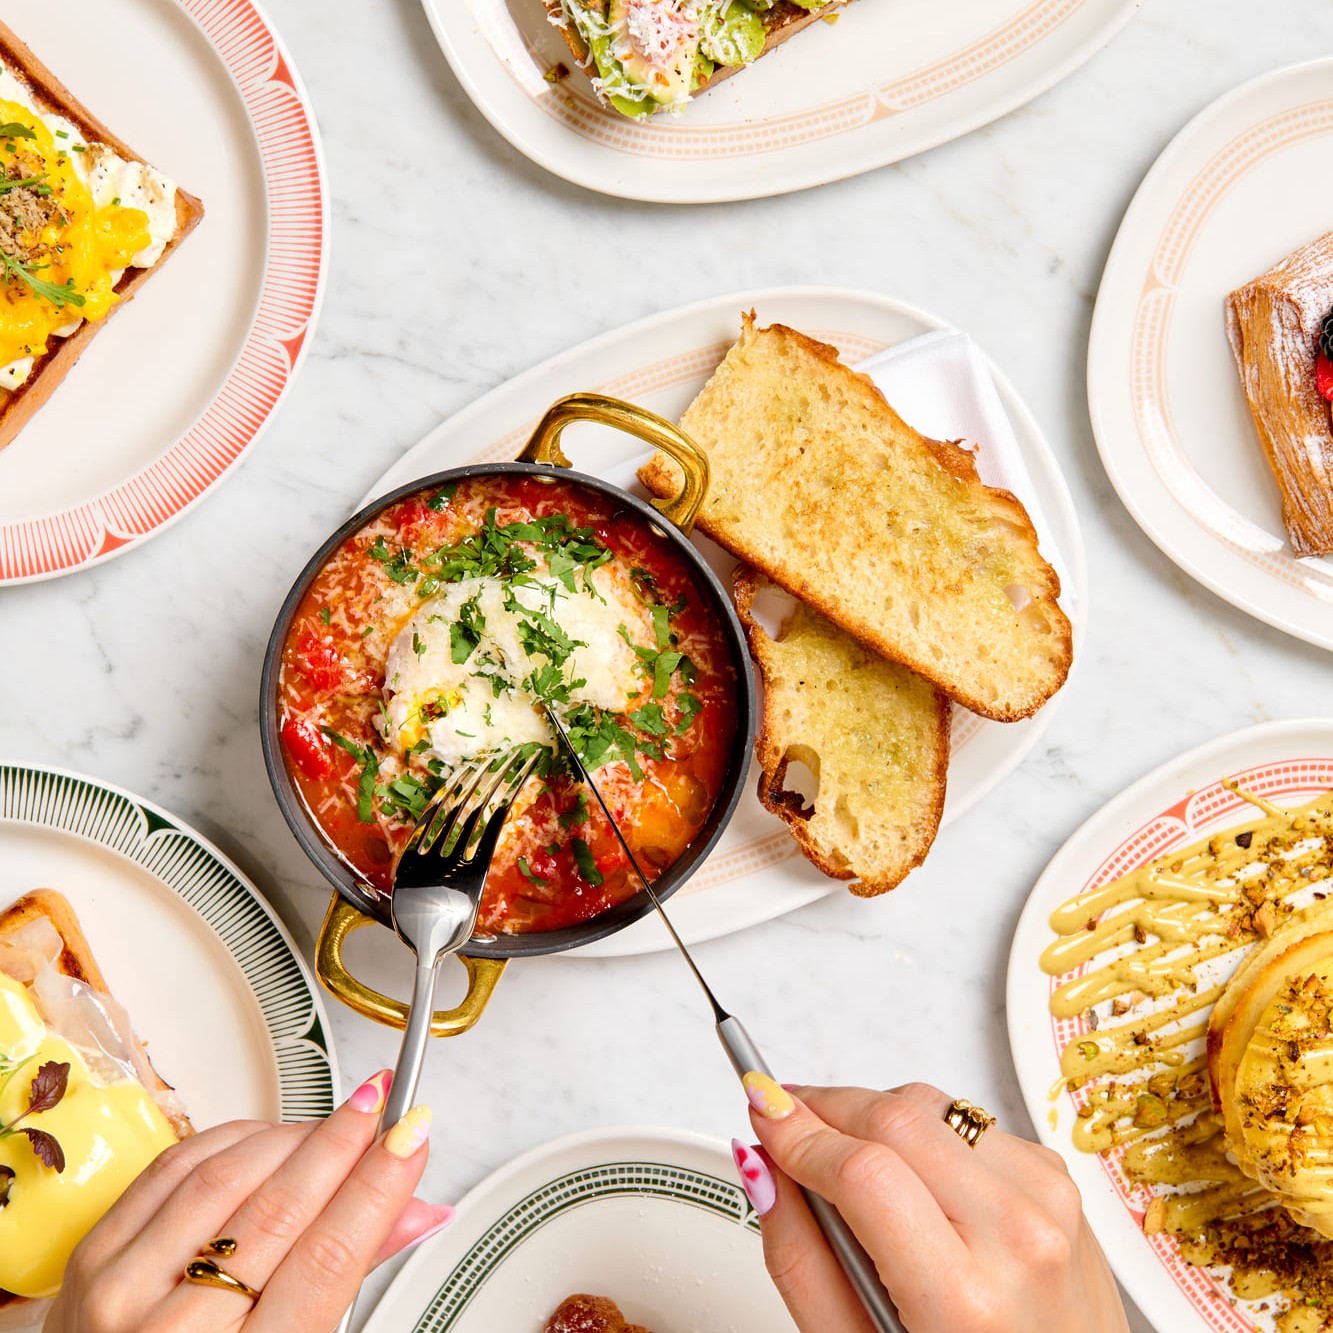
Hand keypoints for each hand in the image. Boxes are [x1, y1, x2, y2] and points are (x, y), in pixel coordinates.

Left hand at [45, 1071, 452, 1332]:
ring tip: (333, 1124)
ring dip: (292, 1134)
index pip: (329, 1256)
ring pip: (228, 1173)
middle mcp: (175, 1331)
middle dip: (342, 1140)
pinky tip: (268, 1134)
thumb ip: (352, 1275)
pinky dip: (232, 1137)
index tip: (410, 1135)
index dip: (378, 1184)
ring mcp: (125, 1290)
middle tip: (380, 1101)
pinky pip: (174, 1164)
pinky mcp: (93, 1255)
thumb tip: (420, 1208)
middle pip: (280, 1206)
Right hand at [733, 1078, 1127, 1332]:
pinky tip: (919, 1183)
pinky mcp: (1057, 1173)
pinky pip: (966, 1119)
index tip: (761, 1108)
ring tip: (855, 1167)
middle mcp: (1018, 1236)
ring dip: (874, 1118)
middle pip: (895, 1118)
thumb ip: (799, 1261)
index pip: (863, 1173)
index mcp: (965, 1300)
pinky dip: (925, 1134)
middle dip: (826, 1109)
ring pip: (928, 1104)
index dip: (798, 1131)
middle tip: (788, 1124)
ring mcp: (1046, 1198)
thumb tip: (762, 1165)